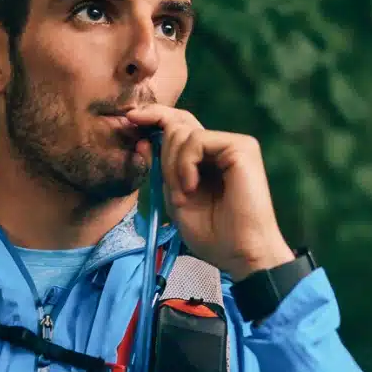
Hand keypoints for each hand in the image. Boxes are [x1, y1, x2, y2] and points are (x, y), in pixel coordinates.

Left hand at [123, 105, 294, 279]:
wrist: (241, 254)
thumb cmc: (213, 234)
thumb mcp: (175, 199)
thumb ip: (161, 170)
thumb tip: (143, 139)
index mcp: (208, 158)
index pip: (179, 125)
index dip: (154, 117)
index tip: (129, 119)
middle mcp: (222, 146)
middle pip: (177, 124)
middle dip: (162, 155)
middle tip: (172, 193)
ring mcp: (234, 144)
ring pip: (182, 132)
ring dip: (172, 167)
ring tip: (182, 197)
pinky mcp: (241, 147)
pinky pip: (197, 140)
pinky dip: (185, 164)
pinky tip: (191, 187)